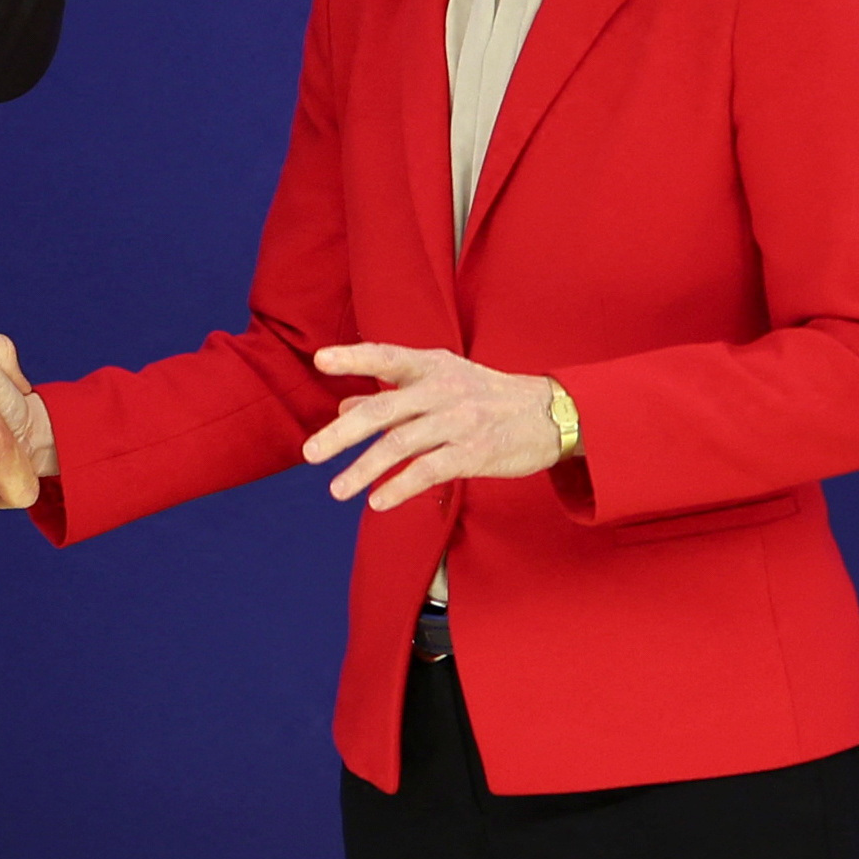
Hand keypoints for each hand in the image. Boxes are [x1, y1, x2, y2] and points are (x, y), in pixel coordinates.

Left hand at [303, 342, 564, 512]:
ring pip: (401, 445)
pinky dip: (399, 488)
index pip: (387, 356)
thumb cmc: (486, 397)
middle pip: (383, 410)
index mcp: (432, 366)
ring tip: (336, 490)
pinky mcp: (473, 451)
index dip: (353, 357)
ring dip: (363, 469)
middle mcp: (442, 389)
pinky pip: (428, 471)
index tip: (319, 360)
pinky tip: (377, 502)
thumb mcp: (442, 383)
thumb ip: (392, 395)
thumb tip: (343, 407)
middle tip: (310, 453)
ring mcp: (458, 421)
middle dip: (342, 434)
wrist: (548, 414)